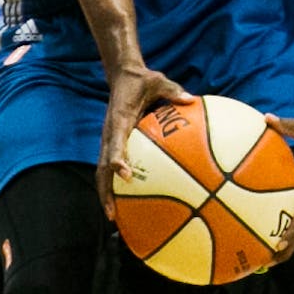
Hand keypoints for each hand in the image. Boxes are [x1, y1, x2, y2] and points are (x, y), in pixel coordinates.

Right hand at [97, 65, 193, 218]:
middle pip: (102, 168)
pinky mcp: (113, 143)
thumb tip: (191, 98)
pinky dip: (113, 185)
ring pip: (102, 172)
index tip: (126, 175)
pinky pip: (110, 167)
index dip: (118, 159)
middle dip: (105, 192)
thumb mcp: (158, 80)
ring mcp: (109, 140)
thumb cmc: (142, 80)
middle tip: (113, 214)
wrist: (122, 76)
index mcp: (119, 120)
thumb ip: (173, 90)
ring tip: (114, 217)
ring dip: (106, 194)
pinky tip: (126, 202)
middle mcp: (110, 134)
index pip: (115, 143)